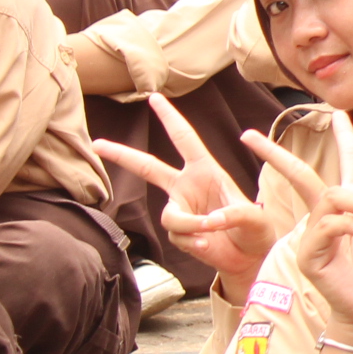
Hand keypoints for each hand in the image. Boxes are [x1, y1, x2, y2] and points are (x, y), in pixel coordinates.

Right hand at [93, 93, 279, 292]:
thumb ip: (234, 214)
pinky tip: (207, 245)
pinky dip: (193, 241)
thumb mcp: (254, 216)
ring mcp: (181, 209)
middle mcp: (187, 185)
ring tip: (212, 231)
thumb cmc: (256, 229)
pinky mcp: (179, 232)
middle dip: (121, 154)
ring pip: (170, 217)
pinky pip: (176, 236)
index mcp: (206, 169)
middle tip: (97, 143)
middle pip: (147, 166)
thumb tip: (209, 221)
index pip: (184, 138)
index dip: (170, 117)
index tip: (153, 96)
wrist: (250, 257)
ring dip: (190, 226)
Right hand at [246, 111, 352, 339]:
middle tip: (246, 135)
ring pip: (328, 198)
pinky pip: (327, 226)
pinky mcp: (309, 255)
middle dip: (275, 154)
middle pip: (301, 176)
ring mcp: (313, 235)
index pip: (345, 166)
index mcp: (350, 208)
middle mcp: (326, 217)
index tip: (339, 113)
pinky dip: (349, 225)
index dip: (344, 140)